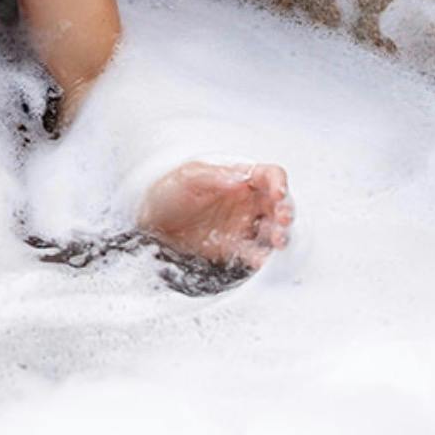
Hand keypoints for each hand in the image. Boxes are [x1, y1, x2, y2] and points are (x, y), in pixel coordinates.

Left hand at [136, 161, 293, 271]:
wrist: (149, 221)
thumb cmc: (168, 190)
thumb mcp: (188, 177)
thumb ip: (216, 177)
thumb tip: (240, 179)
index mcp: (239, 177)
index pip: (269, 176)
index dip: (278, 183)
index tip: (278, 193)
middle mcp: (246, 201)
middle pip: (277, 204)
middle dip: (285, 211)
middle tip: (283, 219)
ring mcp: (241, 224)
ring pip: (271, 229)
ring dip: (278, 234)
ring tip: (277, 241)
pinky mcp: (232, 247)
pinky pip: (252, 252)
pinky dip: (259, 256)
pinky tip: (260, 258)